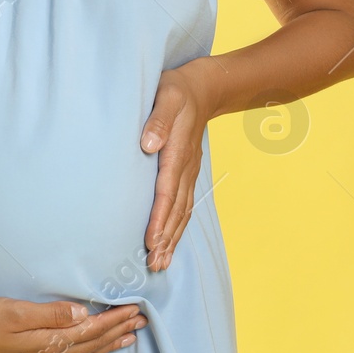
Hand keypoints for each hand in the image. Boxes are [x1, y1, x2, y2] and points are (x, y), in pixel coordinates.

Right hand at [0, 297, 146, 352]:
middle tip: (142, 322)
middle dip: (118, 332)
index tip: (134, 309)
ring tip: (128, 339)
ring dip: (107, 346)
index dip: (114, 320)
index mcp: (46, 340)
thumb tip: (82, 313)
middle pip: (91, 344)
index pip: (90, 330)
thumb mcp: (14, 309)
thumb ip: (50, 313)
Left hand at [140, 63, 213, 271]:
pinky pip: (185, 203)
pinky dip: (178, 225)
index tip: (150, 241)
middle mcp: (186, 167)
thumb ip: (158, 119)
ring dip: (173, 237)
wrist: (205, 87)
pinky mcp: (189, 172)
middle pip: (176, 209)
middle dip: (166, 238)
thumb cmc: (177, 90)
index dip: (158, 218)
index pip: (166, 191)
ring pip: (183, 211)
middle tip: (154, 264)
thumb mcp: (166, 95)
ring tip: (162, 262)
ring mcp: (190, 171)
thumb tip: (148, 144)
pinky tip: (171, 239)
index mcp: (178, 151)